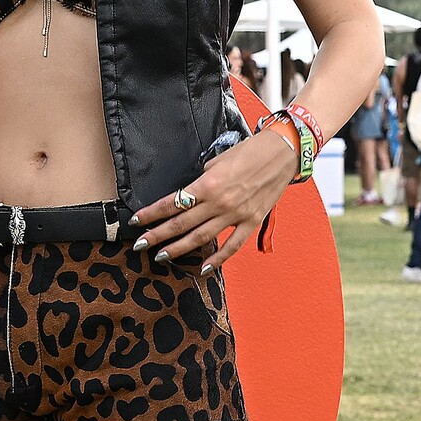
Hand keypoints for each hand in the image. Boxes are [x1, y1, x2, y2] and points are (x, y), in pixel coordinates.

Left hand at [128, 130, 299, 272]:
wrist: (284, 153)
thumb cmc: (250, 151)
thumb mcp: (219, 159)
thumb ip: (203, 179)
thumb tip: (190, 193)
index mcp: (208, 184)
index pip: (172, 203)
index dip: (152, 213)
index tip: (137, 221)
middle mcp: (219, 202)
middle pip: (181, 223)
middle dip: (157, 235)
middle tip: (140, 245)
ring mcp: (236, 215)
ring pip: (201, 238)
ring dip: (179, 249)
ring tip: (162, 257)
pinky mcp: (251, 222)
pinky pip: (232, 246)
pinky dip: (217, 259)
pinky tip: (203, 268)